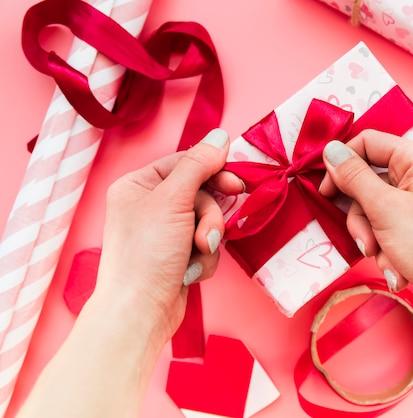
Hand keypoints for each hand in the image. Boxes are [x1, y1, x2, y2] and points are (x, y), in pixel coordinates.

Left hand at [93, 128, 240, 341]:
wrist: (140, 312)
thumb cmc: (147, 254)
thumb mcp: (173, 201)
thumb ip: (199, 165)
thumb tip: (220, 136)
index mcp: (138, 185)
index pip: (186, 164)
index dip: (213, 172)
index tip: (237, 183)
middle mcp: (149, 206)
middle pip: (201, 194)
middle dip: (209, 217)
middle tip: (210, 232)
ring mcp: (164, 233)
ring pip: (207, 222)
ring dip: (208, 240)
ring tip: (196, 255)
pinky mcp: (178, 256)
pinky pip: (205, 246)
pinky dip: (203, 260)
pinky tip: (189, 273)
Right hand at [320, 130, 412, 309]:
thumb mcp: (384, 209)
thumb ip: (354, 176)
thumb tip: (332, 151)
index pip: (369, 142)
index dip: (342, 165)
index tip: (326, 191)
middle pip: (372, 180)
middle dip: (362, 216)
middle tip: (365, 241)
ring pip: (380, 207)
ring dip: (375, 237)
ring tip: (387, 260)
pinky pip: (396, 223)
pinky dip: (390, 245)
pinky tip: (399, 267)